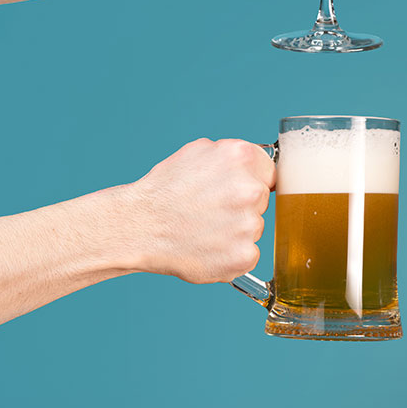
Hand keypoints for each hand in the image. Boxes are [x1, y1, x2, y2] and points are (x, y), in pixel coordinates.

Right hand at [125, 138, 274, 283]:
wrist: (137, 227)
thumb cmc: (164, 189)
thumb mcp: (198, 152)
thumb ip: (234, 154)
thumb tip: (258, 162)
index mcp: (242, 157)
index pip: (269, 172)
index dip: (252, 182)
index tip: (237, 192)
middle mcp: (250, 190)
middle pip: (262, 200)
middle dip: (241, 206)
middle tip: (211, 211)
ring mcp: (249, 225)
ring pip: (254, 228)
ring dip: (235, 231)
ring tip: (203, 229)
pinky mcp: (243, 255)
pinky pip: (248, 254)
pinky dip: (230, 255)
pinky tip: (207, 247)